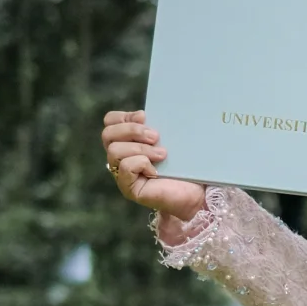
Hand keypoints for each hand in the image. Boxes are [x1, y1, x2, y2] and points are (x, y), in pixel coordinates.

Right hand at [102, 109, 206, 235]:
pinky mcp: (129, 188)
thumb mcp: (172, 138)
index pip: (110, 121)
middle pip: (107, 134)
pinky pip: (125, 167)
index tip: (145, 116)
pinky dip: (142, 163)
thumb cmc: (187, 165)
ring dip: (141, 148)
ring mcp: (123, 174)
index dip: (124, 116)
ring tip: (162, 154)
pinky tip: (157, 170)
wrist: (199, 192)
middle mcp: (121, 157)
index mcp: (128, 141)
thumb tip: (146, 113)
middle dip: (132, 130)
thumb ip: (158, 125)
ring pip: (115, 150)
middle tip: (156, 136)